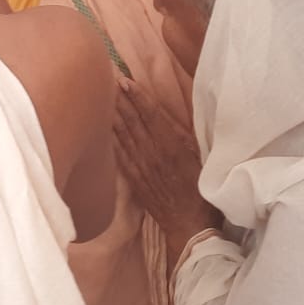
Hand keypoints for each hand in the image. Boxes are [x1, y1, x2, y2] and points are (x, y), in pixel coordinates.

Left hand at [113, 79, 219, 261]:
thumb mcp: (202, 158)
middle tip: (106, 78)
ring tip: (101, 94)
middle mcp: (153, 153)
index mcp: (172, 146)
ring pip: (122, 134)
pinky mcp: (133, 178)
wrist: (190, 225)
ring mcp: (140, 166)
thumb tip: (168, 116)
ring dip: (112, 113)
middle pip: (132, 120)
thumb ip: (184, 136)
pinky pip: (118, 153)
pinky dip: (109, 137)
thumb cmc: (202, 191)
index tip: (125, 80)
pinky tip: (101, 125)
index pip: (151, 114)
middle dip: (120, 99)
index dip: (137, 96)